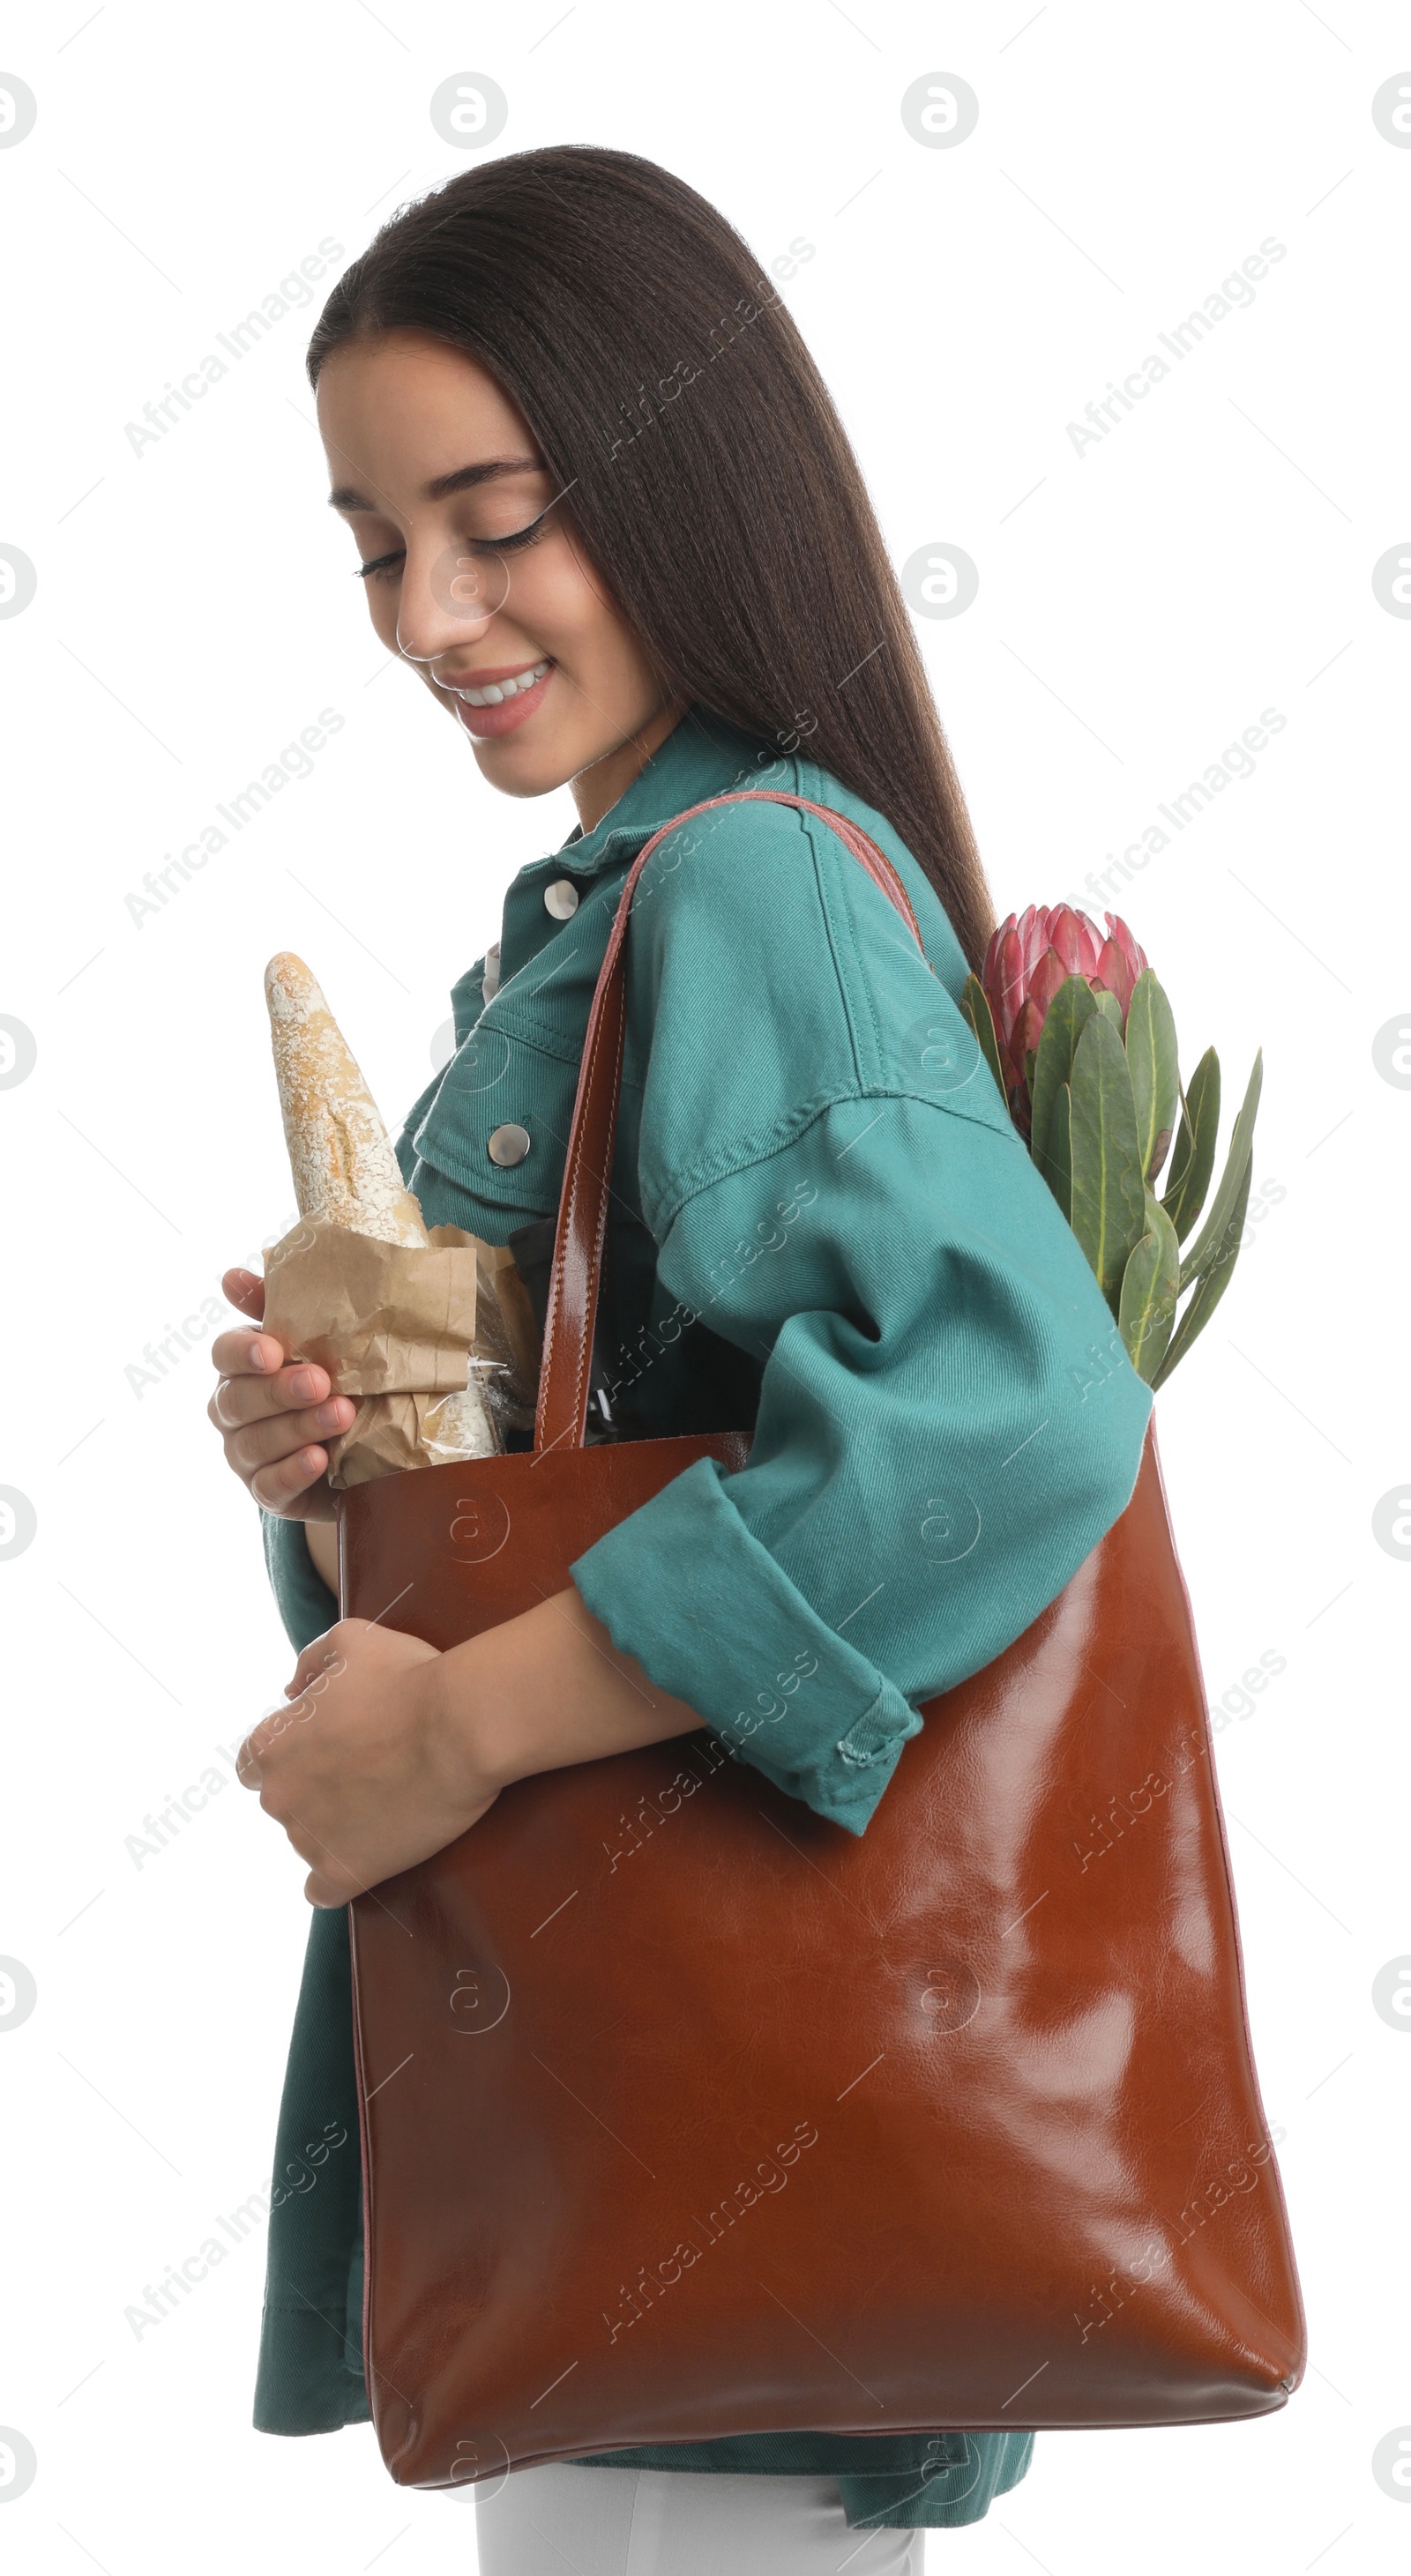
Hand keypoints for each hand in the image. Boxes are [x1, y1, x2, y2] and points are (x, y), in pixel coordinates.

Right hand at [208, 1266, 355, 1522]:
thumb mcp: (315, 1341)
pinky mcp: (267, 1492)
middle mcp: (232, 1410)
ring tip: (342, 1415)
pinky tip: (319, 1459)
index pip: (224, 1354)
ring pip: (256, 1443)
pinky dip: (293, 1472)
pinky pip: (270, 1486)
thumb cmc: (330, 1381)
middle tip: (322, 1382)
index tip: (273, 1351)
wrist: (359, 1448)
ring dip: (298, 1428)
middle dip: (280, 1391)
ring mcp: (244, 1455)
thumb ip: (278, 1307)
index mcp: (239, 1367)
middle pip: (239, 1400)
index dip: (243, 1353)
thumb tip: (230, 1276)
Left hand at [236, 1617, 499, 1904]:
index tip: (326, 1751)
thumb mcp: (351, 1640)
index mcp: (271, 1744)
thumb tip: (290, 1689)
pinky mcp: (345, 1872)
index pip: (253, 1764)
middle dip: (314, 1790)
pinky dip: (337, 1879)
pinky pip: (322, 1891)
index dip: (291, 1756)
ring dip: (335, 1828)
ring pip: (308, 1842)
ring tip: (385, 1805)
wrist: (461, 1727)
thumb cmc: (409, 1678)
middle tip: (365, 1774)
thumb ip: (310, 1662)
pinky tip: (361, 1861)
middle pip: (283, 1802)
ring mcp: (309, 1839)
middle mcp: (278, 1796)